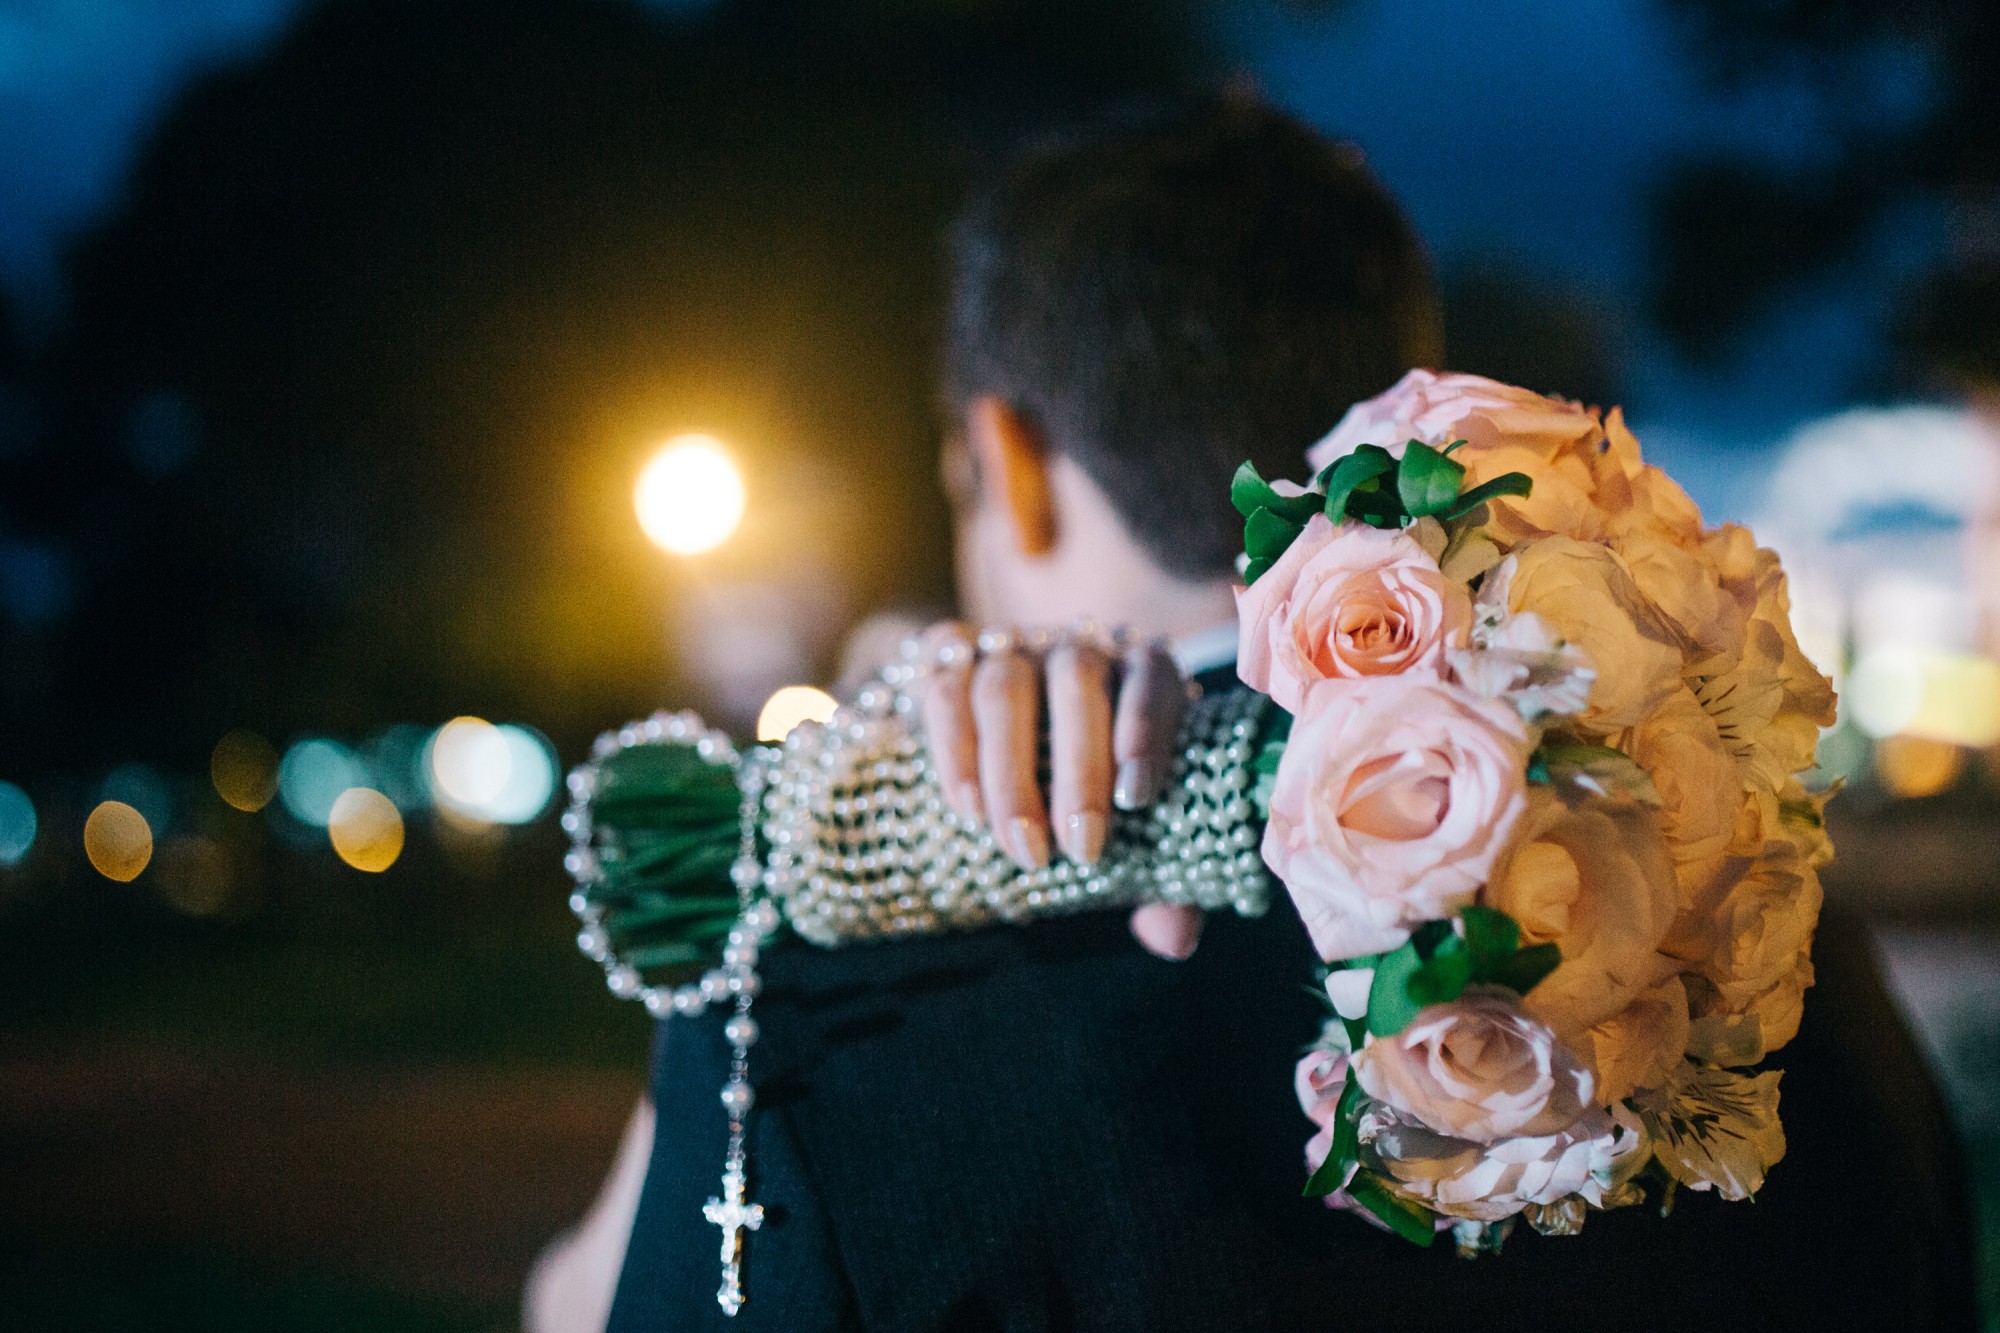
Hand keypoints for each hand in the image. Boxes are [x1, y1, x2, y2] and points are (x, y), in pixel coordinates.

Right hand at [912, 622, 1205, 960]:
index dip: (1146, 732)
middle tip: (1079, 849)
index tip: (1137, 799)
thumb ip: (1156, 879)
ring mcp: (1011, 645)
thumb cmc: (1084, 782)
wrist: (994, 723)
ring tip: (1022, 849)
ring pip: (1006, 690)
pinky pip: (945, 689)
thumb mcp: (1125, 828)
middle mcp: (1077, 646)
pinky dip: (955, 752)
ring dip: (1012, 775)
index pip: (1152, 679)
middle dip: (1079, 769)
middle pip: (1078, 681)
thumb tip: (1173, 939)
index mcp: (1138, 669)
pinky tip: (967, 808)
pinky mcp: (949, 654)